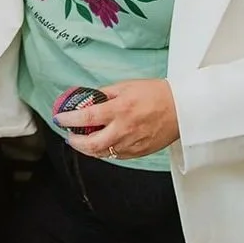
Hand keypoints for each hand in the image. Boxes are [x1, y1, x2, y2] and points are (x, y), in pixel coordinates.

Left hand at [53, 79, 178, 159]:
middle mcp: (124, 129)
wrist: (183, 109)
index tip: (60, 118)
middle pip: (92, 144)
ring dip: (88, 149)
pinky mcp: (140, 152)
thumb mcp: (126, 86)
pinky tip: (101, 144)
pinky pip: (117, 156)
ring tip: (82, 141)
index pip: (87, 117)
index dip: (69, 119)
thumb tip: (89, 98)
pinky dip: (105, 152)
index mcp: (119, 110)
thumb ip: (105, 94)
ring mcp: (133, 143)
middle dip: (75, 142)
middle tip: (69, 135)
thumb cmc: (156, 94)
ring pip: (103, 153)